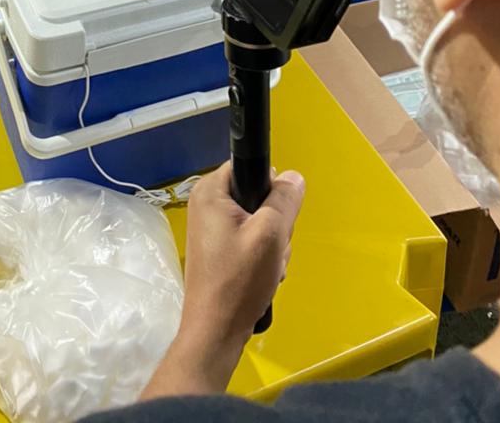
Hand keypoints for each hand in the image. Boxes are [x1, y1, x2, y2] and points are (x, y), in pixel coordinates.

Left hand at [175, 163, 304, 375]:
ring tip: (268, 267)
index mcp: (210, 192)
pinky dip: (263, 257)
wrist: (216, 332)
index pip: (249, 168)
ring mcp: (212, 231)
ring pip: (259, 223)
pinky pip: (251, 242)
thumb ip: (284, 199)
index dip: (269, 188)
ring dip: (272, 245)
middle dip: (274, 225)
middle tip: (273, 248)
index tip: (276, 215)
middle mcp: (207, 206)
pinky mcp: (219, 252)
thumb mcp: (270, 234)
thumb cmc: (239, 279)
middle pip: (257, 198)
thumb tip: (293, 175)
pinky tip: (264, 277)